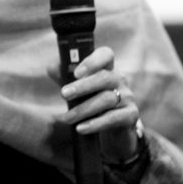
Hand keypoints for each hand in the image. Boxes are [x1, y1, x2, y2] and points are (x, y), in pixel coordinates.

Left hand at [55, 45, 140, 163]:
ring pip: (106, 99)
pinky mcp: (131, 115)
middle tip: (63, 94)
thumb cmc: (92, 101)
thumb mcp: (78, 89)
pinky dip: (95, 124)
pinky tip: (81, 128)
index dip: (92, 61)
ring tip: (66, 118)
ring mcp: (127, 97)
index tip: (76, 72)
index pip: (106, 55)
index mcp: (107, 68)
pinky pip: (113, 118)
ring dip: (83, 109)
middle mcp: (120, 80)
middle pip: (104, 78)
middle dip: (82, 86)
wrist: (114, 129)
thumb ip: (65, 77)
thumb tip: (52, 68)